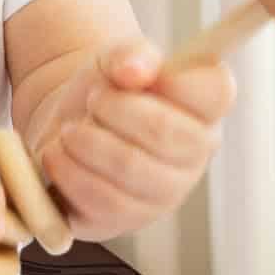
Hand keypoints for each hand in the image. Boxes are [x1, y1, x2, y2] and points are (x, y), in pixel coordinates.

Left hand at [29, 37, 234, 240]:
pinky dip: (68, 171)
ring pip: (129, 168)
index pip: (216, 90)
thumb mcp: (115, 59)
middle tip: (92, 100)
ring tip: (69, 130)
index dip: (173, 79)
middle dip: (115, 109)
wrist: (66, 128)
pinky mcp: (127, 220)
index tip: (131, 74)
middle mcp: (195, 155)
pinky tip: (57, 155)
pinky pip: (101, 200)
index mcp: (204, 108)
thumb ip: (130, 54)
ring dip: (86, 142)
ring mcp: (165, 193)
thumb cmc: (105, 91)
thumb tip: (133, 71)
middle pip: (164, 132)